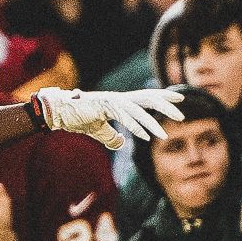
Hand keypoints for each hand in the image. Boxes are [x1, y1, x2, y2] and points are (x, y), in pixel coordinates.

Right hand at [30, 87, 184, 148]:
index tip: (180, 99)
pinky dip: (135, 128)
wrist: (59, 113)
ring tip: (165, 136)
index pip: (148, 97)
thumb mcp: (99, 132)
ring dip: (153, 124)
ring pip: (139, 111)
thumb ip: (111, 137)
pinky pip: (124, 118)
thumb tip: (121, 143)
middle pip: (149, 99)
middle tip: (182, 116)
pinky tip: (145, 137)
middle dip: (167, 107)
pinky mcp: (104, 107)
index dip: (164, 96)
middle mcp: (120, 99)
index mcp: (121, 102)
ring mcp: (112, 102)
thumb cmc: (78, 119)